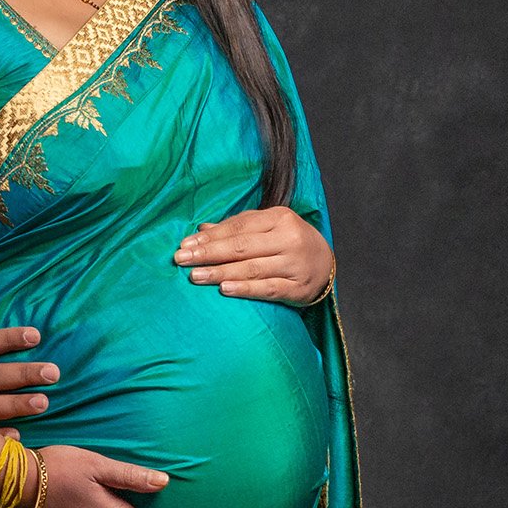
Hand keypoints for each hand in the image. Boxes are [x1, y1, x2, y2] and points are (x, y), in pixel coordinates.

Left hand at [174, 206, 331, 303]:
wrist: (326, 264)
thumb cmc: (288, 242)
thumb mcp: (268, 228)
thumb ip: (237, 227)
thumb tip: (201, 229)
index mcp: (280, 217)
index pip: (238, 226)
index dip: (210, 237)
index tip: (184, 245)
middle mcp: (289, 238)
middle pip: (242, 246)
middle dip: (208, 253)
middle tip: (181, 260)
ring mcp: (295, 264)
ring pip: (252, 268)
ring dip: (220, 272)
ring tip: (195, 276)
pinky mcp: (299, 288)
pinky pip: (269, 289)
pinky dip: (246, 289)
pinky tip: (225, 290)